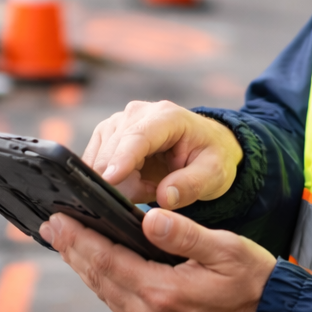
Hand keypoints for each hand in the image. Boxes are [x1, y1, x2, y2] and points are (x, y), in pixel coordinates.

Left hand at [39, 209, 274, 311]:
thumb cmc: (258, 287)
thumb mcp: (228, 252)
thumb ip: (185, 234)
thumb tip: (149, 217)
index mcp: (165, 294)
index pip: (108, 261)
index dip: (79, 240)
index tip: (57, 221)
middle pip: (101, 280)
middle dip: (74, 252)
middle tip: (51, 228)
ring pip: (109, 296)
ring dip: (87, 269)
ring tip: (69, 246)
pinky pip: (124, 308)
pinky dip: (107, 285)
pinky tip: (103, 271)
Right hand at [83, 100, 242, 208]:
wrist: (204, 145)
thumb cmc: (211, 156)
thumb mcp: (213, 174)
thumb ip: (190, 185)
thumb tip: (165, 198)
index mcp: (167, 116)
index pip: (138, 137)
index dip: (122, 158)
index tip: (108, 180)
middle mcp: (137, 113)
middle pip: (113, 150)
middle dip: (127, 182)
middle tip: (155, 192)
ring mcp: (118, 122)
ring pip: (101, 159)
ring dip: (121, 182)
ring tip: (150, 185)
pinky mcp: (107, 134)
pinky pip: (98, 164)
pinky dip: (114, 180)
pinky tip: (137, 181)